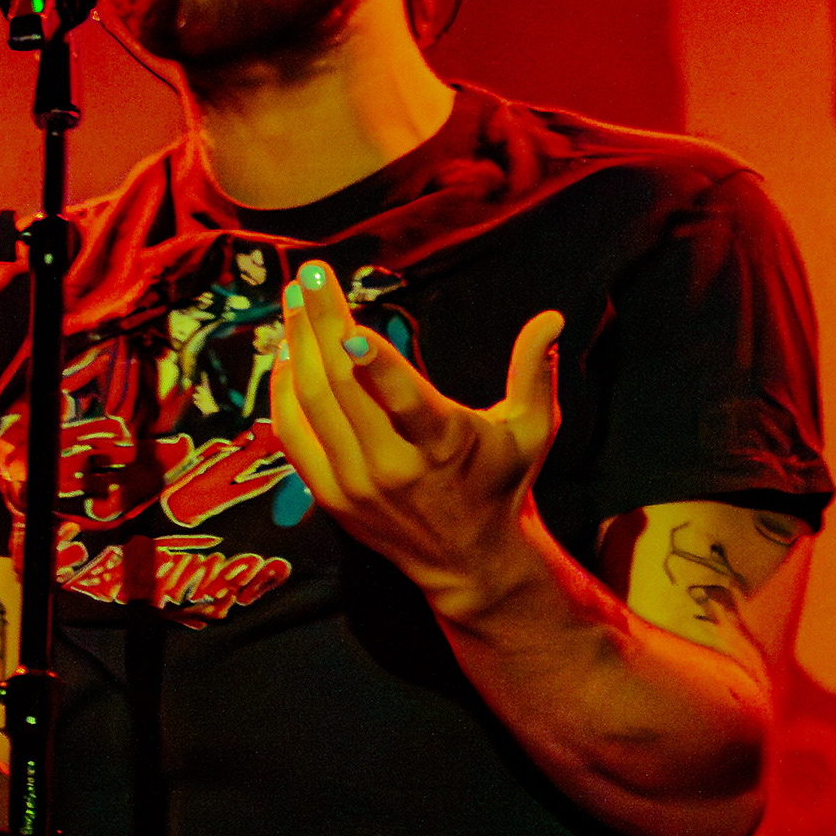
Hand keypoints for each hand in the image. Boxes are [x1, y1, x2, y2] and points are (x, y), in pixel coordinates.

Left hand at [270, 262, 563, 621]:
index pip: (402, 399)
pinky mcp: (329, 496)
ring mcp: (354, 485)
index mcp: (444, 444)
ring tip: (295, 299)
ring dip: (298, 345)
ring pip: (311, 405)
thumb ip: (535, 372)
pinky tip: (285, 351)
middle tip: (311, 274)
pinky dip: (283, 390)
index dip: (373, 361)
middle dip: (321, 322)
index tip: (349, 325)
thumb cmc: (501, 483)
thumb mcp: (532, 430)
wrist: (467, 561)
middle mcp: (392, 466)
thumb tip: (552, 318)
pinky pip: (294, 435)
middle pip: (342, 387)